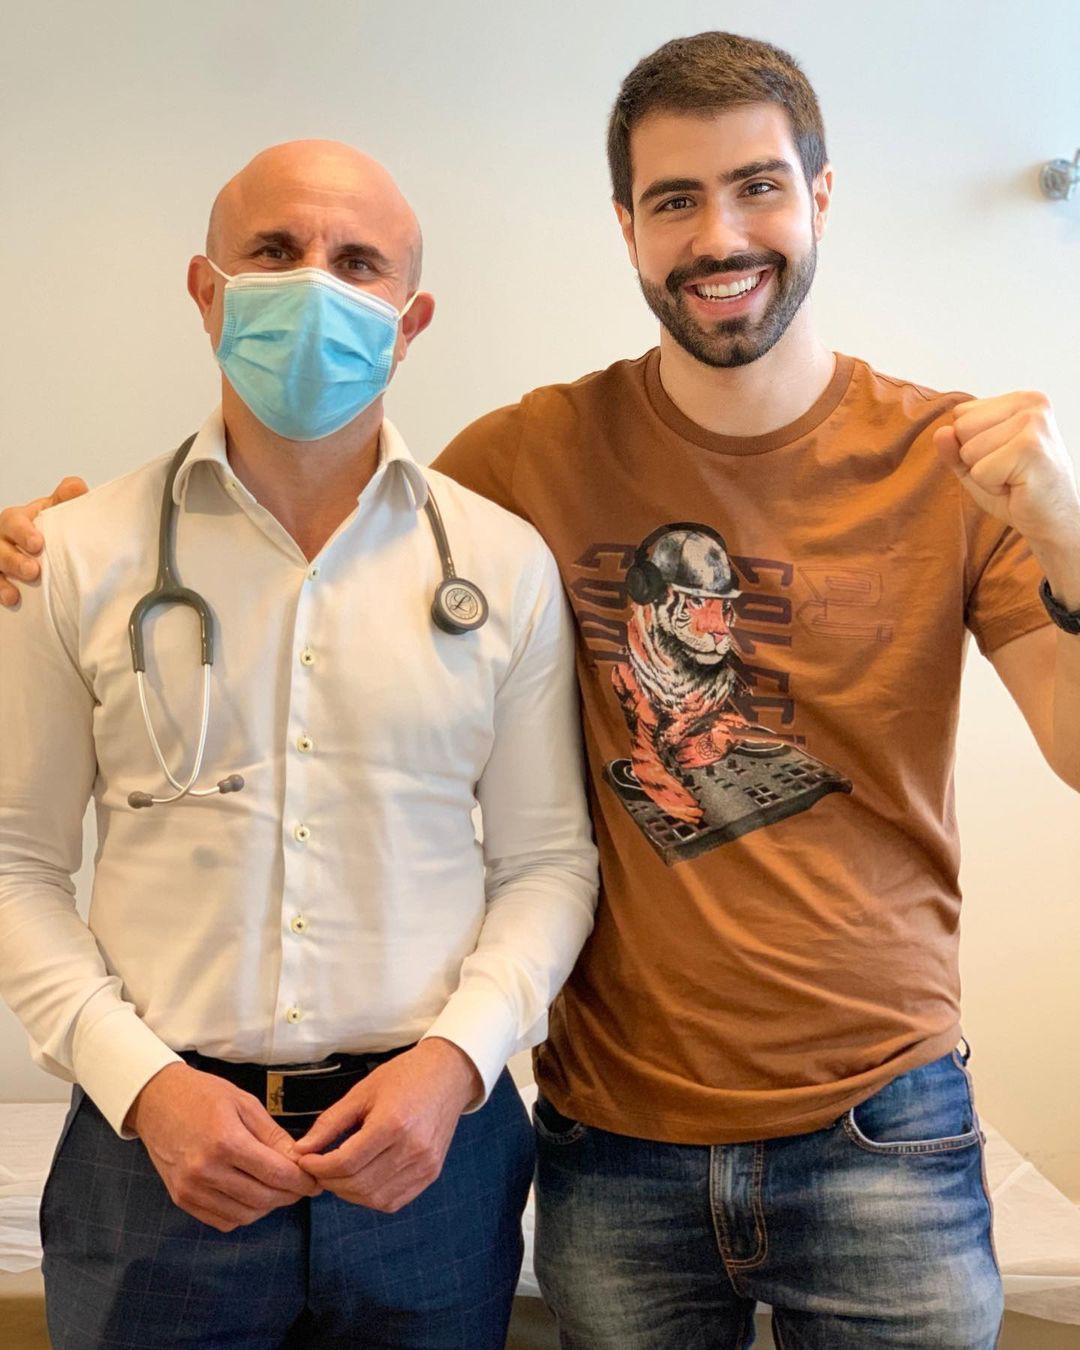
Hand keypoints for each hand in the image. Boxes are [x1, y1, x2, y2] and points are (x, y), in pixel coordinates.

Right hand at [0, 477, 87, 606]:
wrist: (35, 552)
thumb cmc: (44, 529)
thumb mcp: (53, 511)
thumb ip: (64, 499)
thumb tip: (78, 487)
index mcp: (16, 520)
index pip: (14, 521)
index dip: (23, 531)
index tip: (38, 544)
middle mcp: (1, 539)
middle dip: (13, 560)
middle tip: (33, 570)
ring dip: (3, 580)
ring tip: (15, 594)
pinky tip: (10, 600)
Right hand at [125, 1062, 321, 1231]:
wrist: (157, 1100)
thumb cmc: (203, 1095)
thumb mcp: (245, 1103)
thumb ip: (273, 1135)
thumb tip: (300, 1160)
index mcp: (226, 1141)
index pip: (276, 1174)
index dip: (302, 1181)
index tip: (316, 1181)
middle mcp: (206, 1171)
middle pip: (263, 1198)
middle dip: (290, 1195)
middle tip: (302, 1185)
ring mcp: (191, 1189)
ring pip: (245, 1214)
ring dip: (268, 1206)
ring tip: (277, 1188)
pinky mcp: (181, 1199)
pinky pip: (222, 1220)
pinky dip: (243, 1213)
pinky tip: (251, 1195)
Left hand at [291, 1038, 482, 1212]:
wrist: (448, 1075)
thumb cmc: (405, 1076)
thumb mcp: (362, 1092)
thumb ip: (330, 1123)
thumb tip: (302, 1149)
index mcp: (393, 1123)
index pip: (345, 1162)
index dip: (318, 1166)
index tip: (305, 1159)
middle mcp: (412, 1149)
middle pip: (358, 1184)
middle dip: (329, 1180)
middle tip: (317, 1167)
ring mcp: (424, 1165)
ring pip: (374, 1198)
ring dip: (348, 1193)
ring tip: (338, 1174)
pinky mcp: (431, 1174)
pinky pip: (394, 1201)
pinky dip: (371, 1197)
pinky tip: (361, 1181)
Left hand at [933, 392, 1079, 548]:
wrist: (1052, 519)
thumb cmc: (1018, 489)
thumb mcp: (977, 464)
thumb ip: (955, 448)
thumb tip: (941, 432)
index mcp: (1021, 400)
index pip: (961, 414)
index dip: (972, 445)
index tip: (1002, 458)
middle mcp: (1031, 404)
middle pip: (961, 428)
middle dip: (976, 459)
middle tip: (1008, 470)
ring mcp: (1033, 423)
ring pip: (969, 450)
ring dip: (985, 474)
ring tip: (1013, 477)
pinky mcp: (1030, 448)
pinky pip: (980, 471)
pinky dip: (992, 486)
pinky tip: (1018, 486)